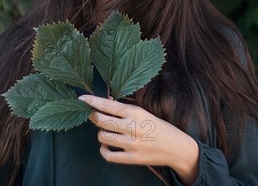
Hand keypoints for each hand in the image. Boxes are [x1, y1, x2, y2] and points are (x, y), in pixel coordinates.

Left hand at [78, 94, 198, 183]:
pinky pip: (108, 155)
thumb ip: (125, 108)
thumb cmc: (159, 127)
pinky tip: (107, 145)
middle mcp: (132, 127)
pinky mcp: (132, 158)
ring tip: (106, 131)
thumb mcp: (144, 112)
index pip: (107, 105)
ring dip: (100, 133)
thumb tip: (104, 100)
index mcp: (135, 112)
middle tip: (92, 115)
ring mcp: (131, 143)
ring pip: (102, 136)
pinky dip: (103, 149)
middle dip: (93, 116)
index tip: (81, 98)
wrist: (177, 147)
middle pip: (101, 120)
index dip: (91, 101)